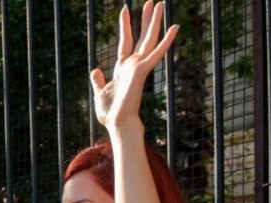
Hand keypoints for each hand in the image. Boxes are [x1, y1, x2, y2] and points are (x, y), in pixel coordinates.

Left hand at [90, 1, 177, 130]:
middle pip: (141, 36)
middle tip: (152, 1)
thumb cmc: (111, 112)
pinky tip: (175, 27)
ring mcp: (139, 66)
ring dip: (155, 21)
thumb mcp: (100, 92)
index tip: (125, 9)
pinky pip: (157, 52)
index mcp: (123, 68)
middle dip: (146, 18)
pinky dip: (166, 40)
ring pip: (150, 39)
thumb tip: (95, 69)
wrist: (117, 122)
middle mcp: (133, 64)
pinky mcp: (143, 70)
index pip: (125, 41)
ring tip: (161, 3)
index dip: (125, 25)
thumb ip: (98, 80)